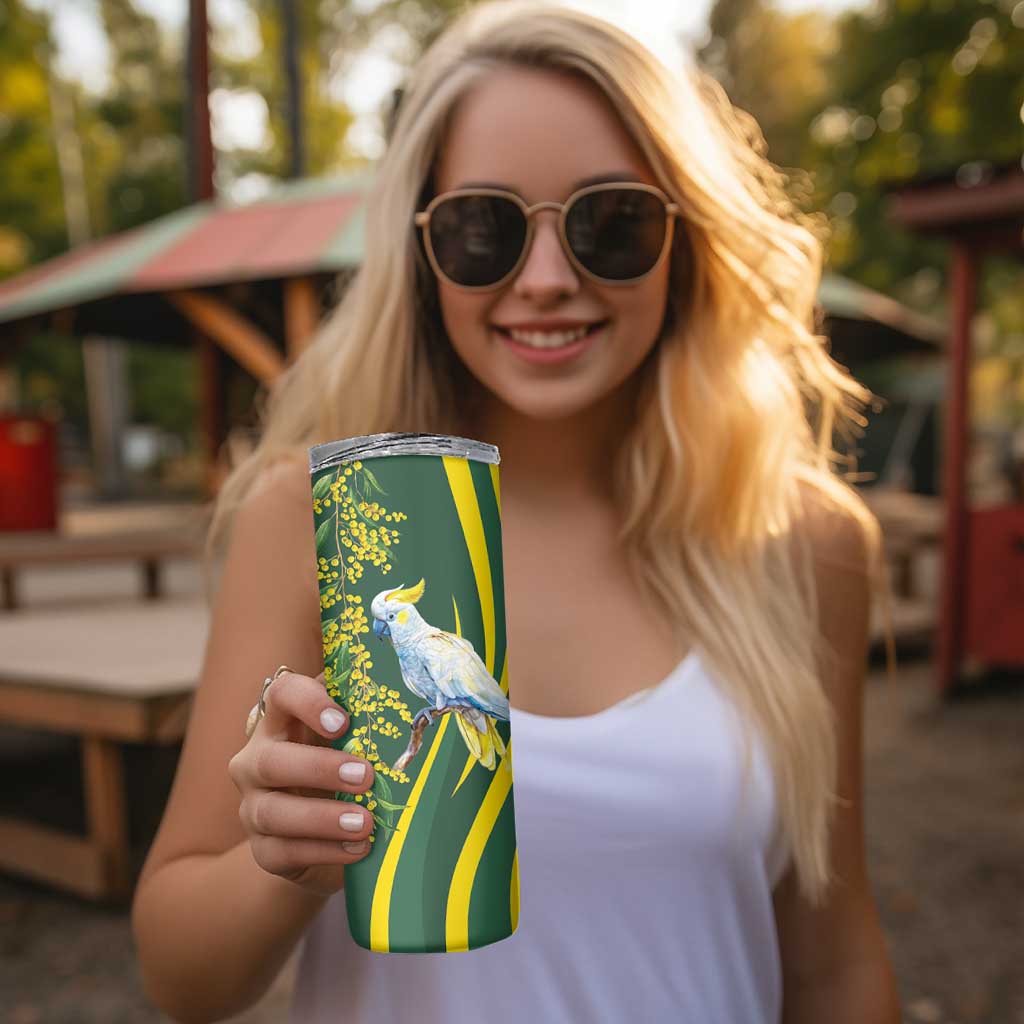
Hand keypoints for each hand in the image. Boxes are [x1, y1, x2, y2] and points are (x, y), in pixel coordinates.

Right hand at [228, 669, 374, 894]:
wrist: (324, 834)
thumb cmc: (343, 770)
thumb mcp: (352, 739)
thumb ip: (367, 717)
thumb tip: (414, 702)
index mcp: (280, 722)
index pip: (281, 694)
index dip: (308, 703)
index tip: (343, 722)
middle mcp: (256, 761)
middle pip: (271, 760)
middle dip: (319, 768)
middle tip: (366, 777)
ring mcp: (253, 807)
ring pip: (273, 812)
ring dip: (323, 817)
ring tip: (365, 823)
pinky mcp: (262, 850)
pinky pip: (284, 852)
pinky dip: (324, 852)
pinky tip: (358, 848)